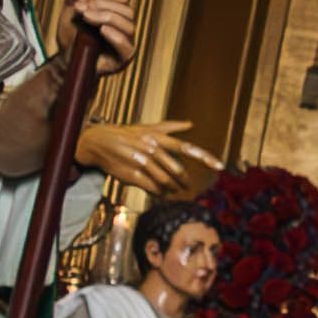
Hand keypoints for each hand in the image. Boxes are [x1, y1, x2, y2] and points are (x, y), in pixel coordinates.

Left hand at [63, 0, 141, 69]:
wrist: (65, 60)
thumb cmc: (70, 35)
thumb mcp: (69, 8)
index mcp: (117, 14)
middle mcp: (125, 28)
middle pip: (127, 11)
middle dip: (104, 6)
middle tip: (83, 8)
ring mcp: (126, 43)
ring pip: (128, 25)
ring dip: (106, 17)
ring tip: (86, 17)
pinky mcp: (123, 58)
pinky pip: (127, 46)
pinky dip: (115, 36)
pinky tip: (102, 30)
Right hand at [77, 119, 206, 194]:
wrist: (97, 142)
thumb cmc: (125, 134)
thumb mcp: (146, 127)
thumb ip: (170, 127)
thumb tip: (190, 123)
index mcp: (158, 137)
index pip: (187, 147)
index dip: (205, 157)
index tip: (220, 166)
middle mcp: (151, 149)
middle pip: (177, 170)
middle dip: (184, 181)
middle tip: (187, 187)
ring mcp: (141, 162)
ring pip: (165, 181)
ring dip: (172, 189)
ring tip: (174, 191)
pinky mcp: (131, 175)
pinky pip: (152, 188)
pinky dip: (159, 192)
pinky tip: (161, 194)